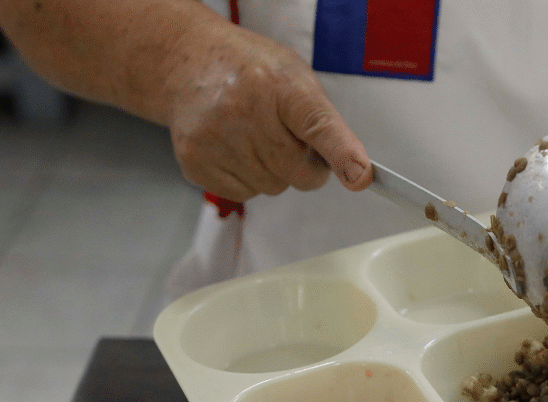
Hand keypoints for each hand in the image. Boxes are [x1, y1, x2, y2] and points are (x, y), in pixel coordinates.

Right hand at [165, 23, 371, 200]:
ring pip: (273, 187)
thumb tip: (352, 170)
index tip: (360, 177)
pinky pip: (245, 194)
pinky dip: (247, 179)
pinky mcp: (194, 160)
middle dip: (306, 167)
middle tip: (291, 140)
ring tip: (255, 136)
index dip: (341, 153)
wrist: (188, 62)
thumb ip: (324, 120)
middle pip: (299, 173)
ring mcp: (215, 137)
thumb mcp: (295, 75)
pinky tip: (236, 148)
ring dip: (274, 171)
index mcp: (279, 84)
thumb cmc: (252, 72)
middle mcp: (244, 110)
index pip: (317, 125)